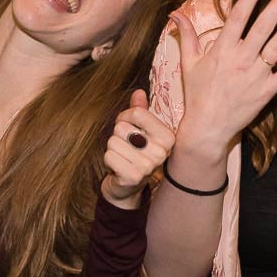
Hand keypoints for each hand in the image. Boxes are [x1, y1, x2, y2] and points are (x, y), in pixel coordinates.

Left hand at [102, 89, 174, 207]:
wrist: (129, 185)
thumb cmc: (135, 152)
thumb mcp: (141, 130)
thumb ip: (140, 111)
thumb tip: (138, 92)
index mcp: (168, 137)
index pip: (137, 113)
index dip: (125, 117)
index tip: (129, 126)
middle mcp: (162, 152)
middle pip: (122, 127)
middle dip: (118, 135)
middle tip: (126, 146)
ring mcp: (148, 166)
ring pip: (113, 141)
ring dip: (113, 148)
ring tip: (123, 156)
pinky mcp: (133, 177)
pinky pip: (109, 156)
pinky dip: (109, 160)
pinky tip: (118, 166)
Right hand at [170, 0, 276, 156]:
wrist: (207, 127)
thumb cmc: (197, 94)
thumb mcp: (188, 63)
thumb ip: (186, 36)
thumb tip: (174, 14)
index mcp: (222, 49)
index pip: (239, 16)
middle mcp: (241, 59)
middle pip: (264, 25)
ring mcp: (256, 75)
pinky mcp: (267, 91)